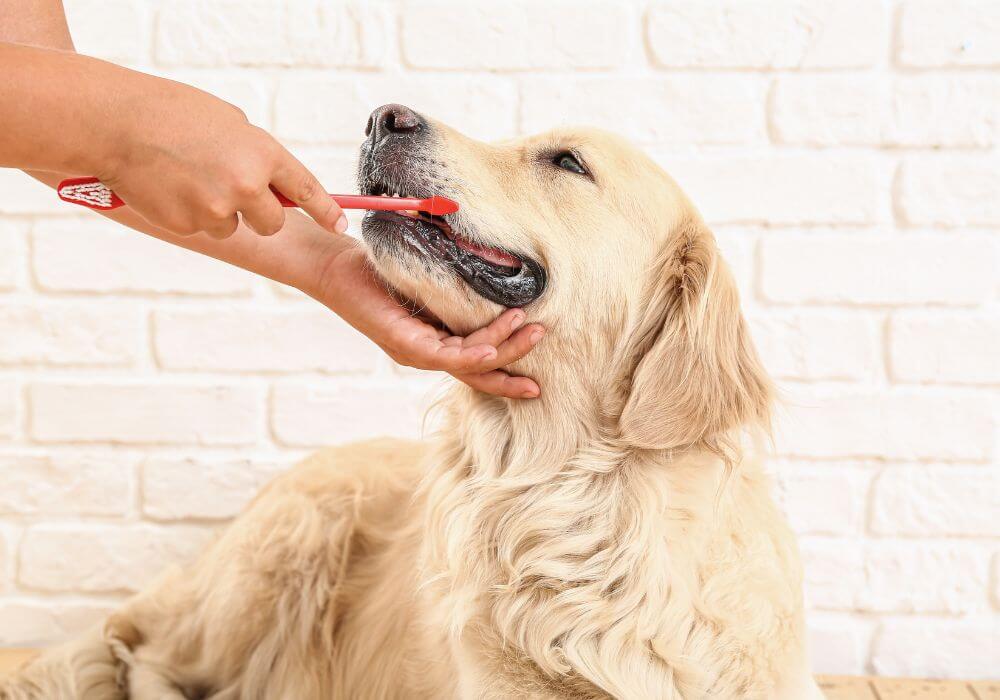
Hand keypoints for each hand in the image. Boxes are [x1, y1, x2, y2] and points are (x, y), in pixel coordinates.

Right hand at [98, 70, 343, 239]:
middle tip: (233, 192)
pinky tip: (170, 187)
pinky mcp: (188, 224)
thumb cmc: (173, 114)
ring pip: (232, 227)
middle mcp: (247, 186)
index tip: (340, 225)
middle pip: (273, 223)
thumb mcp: (230, 123)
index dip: (326, 211)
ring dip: (218, 211)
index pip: (307, 190)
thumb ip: (256, 154)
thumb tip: (272, 183)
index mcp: (263, 154)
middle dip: (260, 214)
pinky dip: (190, 213)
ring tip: (189, 179)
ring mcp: (217, 209)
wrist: (117, 123)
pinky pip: (201, 228)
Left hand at [314, 239, 544, 398]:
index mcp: (431, 341)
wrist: (333, 266)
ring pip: (468, 362)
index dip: (505, 370)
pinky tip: (492, 350)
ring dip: (503, 351)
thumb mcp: (425, 279)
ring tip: (532, 333)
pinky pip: (444, 354)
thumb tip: (493, 273)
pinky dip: (472, 353)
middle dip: (511, 376)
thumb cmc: (376, 269)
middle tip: (541, 384)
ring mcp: (414, 351)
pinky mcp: (402, 342)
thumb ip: (453, 289)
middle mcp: (424, 353)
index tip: (535, 377)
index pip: (474, 362)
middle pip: (476, 373)